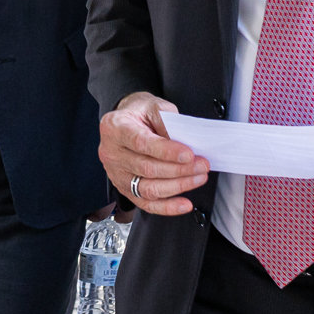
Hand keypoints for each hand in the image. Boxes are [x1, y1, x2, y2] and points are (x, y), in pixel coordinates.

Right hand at [99, 91, 209, 215]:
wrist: (126, 121)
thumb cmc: (140, 113)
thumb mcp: (153, 105)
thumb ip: (166, 121)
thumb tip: (183, 144)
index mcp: (115, 128)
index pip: (141, 143)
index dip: (167, 151)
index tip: (189, 155)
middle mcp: (111, 152)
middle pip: (147, 168)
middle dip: (179, 170)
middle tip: (202, 165)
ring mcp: (116, 173)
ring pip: (148, 189)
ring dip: (178, 186)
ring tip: (199, 178)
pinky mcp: (125, 188)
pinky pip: (146, 204)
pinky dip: (167, 207)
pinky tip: (184, 204)